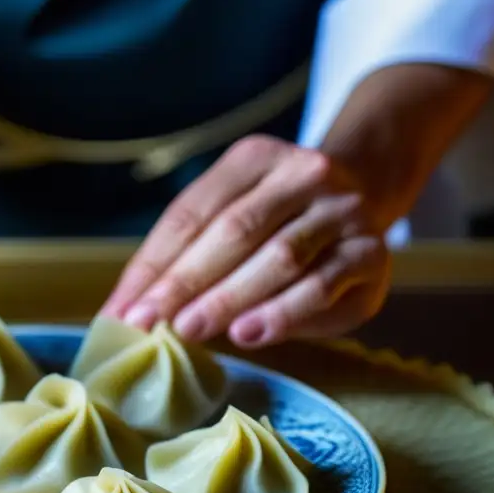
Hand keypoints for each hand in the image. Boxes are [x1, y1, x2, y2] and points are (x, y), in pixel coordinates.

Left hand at [101, 135, 391, 347]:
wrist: (367, 193)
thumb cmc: (278, 220)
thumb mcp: (233, 215)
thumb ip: (189, 254)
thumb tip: (130, 310)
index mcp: (254, 159)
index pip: (193, 213)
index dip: (153, 264)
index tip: (122, 309)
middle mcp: (303, 174)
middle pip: (234, 231)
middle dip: (185, 282)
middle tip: (148, 323)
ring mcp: (342, 211)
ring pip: (278, 257)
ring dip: (229, 298)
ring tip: (190, 330)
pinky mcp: (371, 252)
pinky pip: (322, 285)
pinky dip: (282, 313)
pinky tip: (249, 333)